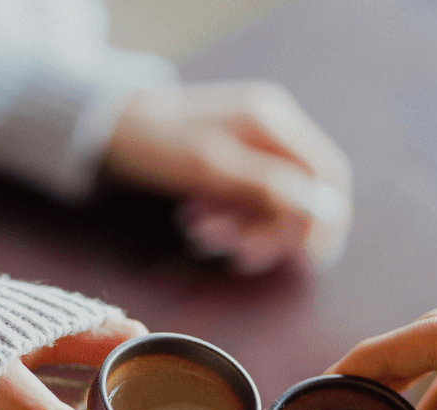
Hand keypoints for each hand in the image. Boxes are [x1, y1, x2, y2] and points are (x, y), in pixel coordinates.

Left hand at [104, 82, 351, 274]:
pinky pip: (247, 201)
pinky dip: (228, 220)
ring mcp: (252, 145)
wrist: (108, 129)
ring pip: (272, 204)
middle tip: (240, 255)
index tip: (310, 260)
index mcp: (273, 122)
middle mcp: (271, 129)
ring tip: (204, 235)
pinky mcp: (231, 162)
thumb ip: (270, 188)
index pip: (328, 173)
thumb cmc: (157, 144)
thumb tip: (326, 211)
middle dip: (273, 231)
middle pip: (301, 194)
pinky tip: (197, 223)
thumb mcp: (213, 169)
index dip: (327, 219)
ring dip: (245, 229)